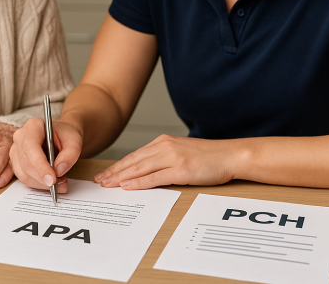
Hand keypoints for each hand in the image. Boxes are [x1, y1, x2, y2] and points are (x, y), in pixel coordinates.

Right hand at [10, 117, 83, 193]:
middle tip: (61, 183)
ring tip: (59, 183)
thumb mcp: (75, 141)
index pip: (31, 146)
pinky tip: (51, 182)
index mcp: (33, 126)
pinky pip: (24, 178)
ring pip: (23, 173)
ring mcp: (16, 150)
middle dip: (42, 177)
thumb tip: (59, 170)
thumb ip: (70, 155)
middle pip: (25, 162)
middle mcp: (20, 137)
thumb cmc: (66, 136)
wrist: (62, 137)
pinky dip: (38, 184)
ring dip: (41, 183)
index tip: (52, 179)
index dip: (40, 165)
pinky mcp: (17, 163)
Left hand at [94, 134, 236, 189]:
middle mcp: (165, 147)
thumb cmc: (209, 157)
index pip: (135, 155)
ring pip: (139, 169)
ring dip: (120, 177)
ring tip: (107, 184)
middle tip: (98, 180)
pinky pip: (155, 178)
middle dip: (113, 171)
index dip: (118, 165)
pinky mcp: (181, 170)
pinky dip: (139, 183)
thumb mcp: (182, 152)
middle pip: (133, 161)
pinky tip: (127, 187)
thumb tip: (147, 170)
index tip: (105, 173)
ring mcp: (172, 158)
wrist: (230, 155)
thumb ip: (164, 158)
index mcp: (164, 142)